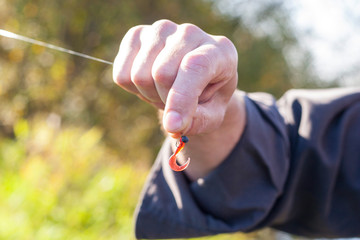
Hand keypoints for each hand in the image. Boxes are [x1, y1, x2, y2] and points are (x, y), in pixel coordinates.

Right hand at [113, 19, 238, 137]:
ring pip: (139, 74)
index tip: (173, 126)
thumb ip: (199, 122)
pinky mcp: (137, 34)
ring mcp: (162, 30)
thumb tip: (172, 126)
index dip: (181, 98)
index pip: (194, 67)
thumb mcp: (213, 115)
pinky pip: (121, 73)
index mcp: (219, 51)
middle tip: (176, 104)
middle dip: (165, 100)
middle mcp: (190, 33)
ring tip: (165, 92)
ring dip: (149, 94)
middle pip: (161, 73)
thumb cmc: (208, 96)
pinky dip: (132, 88)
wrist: (196, 77)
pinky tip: (150, 82)